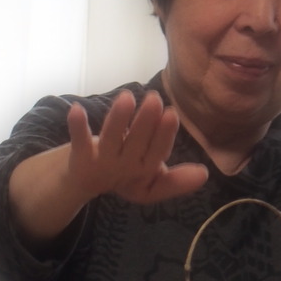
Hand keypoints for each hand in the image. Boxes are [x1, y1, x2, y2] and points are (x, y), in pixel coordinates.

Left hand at [66, 90, 208, 204]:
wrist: (85, 182)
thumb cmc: (127, 175)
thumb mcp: (153, 182)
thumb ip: (177, 181)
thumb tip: (204, 174)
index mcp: (145, 169)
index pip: (158, 151)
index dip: (164, 134)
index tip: (171, 114)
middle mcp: (125, 166)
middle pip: (136, 143)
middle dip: (145, 123)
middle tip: (154, 99)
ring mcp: (102, 161)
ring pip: (112, 140)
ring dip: (118, 120)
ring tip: (126, 98)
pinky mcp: (80, 155)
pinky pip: (79, 140)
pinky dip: (77, 126)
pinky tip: (75, 109)